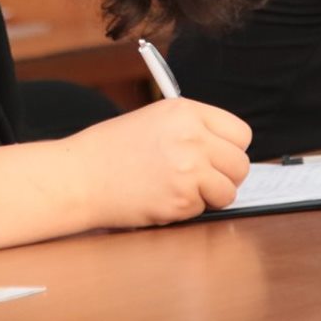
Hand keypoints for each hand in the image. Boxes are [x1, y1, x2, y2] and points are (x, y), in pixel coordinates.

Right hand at [72, 98, 251, 227]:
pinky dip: (189, 209)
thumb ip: (191, 129)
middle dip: (226, 175)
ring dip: (212, 195)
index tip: (219, 157)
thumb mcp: (154, 120)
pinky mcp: (181, 199)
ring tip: (182, 189)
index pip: (240, 133)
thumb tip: (225, 151)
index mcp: (185, 111)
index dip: (231, 149)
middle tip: (203, 179)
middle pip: (240, 163)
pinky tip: (163, 198)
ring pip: (229, 189)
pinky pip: (205, 208)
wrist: (80, 177)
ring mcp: (189, 169)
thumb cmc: (111, 150)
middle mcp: (192, 137)